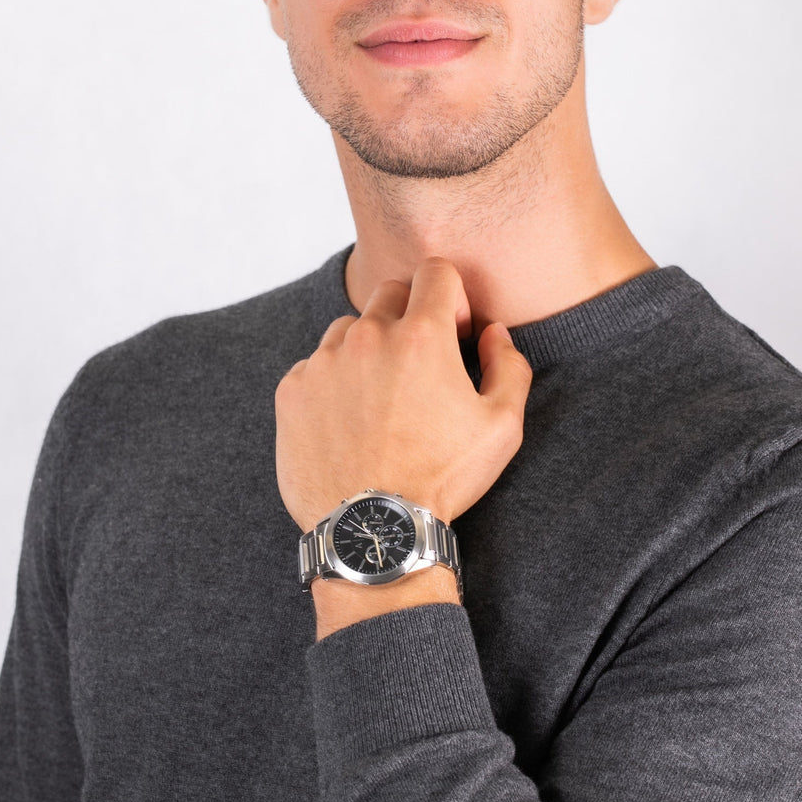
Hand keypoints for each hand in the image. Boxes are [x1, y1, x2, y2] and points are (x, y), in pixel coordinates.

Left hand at [275, 257, 532, 532]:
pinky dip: (333, 382)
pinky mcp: (292, 391)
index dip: (451, 297)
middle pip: (389, 292)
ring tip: (380, 400)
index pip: (435, 271)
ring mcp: (323, 362)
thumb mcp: (501, 428)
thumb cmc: (441, 479)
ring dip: (368, 348)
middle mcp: (367, 337)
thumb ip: (509, 366)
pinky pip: (315, 365)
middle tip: (418, 369)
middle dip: (409, 317)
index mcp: (420, 336)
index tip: (452, 333)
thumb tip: (494, 333)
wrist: (373, 531)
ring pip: (349, 329)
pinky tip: (349, 421)